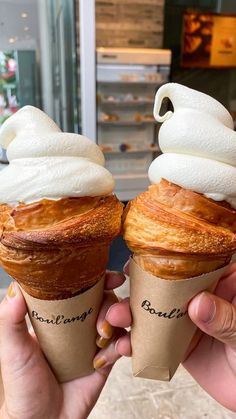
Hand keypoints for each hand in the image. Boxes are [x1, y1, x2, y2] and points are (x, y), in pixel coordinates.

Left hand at [0, 271, 129, 418]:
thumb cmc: (22, 385)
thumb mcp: (12, 349)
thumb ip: (11, 320)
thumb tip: (16, 289)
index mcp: (59, 315)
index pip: (83, 289)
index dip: (99, 279)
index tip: (111, 277)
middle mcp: (79, 325)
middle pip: (106, 301)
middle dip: (114, 302)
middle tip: (111, 315)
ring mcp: (93, 342)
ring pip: (118, 320)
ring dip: (122, 320)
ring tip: (108, 335)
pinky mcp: (105, 361)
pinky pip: (123, 345)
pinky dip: (125, 344)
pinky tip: (115, 352)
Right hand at [106, 262, 235, 412]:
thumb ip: (226, 319)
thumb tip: (199, 303)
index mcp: (222, 283)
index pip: (192, 264)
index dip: (163, 260)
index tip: (139, 260)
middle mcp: (201, 298)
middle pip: (165, 287)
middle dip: (138, 290)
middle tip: (121, 293)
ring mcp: (187, 321)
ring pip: (154, 312)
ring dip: (130, 315)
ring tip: (115, 319)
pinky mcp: (178, 345)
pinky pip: (152, 341)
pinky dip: (135, 343)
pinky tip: (124, 346)